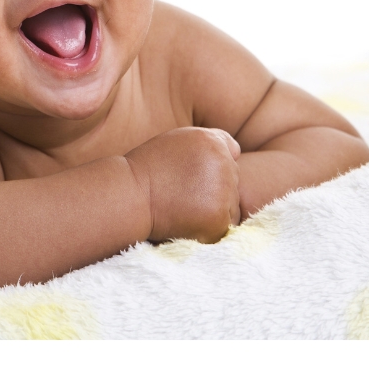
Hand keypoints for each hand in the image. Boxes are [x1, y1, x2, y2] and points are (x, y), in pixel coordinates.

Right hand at [125, 127, 240, 243]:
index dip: (215, 164)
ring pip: (232, 205)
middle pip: (234, 181)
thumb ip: (209, 143)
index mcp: (212, 141)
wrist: (130, 196)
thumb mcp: (177, 141)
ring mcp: (223, 191)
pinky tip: (189, 222)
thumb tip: (238, 154)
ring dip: (215, 210)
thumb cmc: (148, 170)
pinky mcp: (219, 218)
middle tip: (184, 193)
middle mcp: (223, 162)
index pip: (231, 152)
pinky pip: (226, 226)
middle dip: (215, 189)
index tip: (194, 173)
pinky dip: (211, 228)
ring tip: (185, 208)